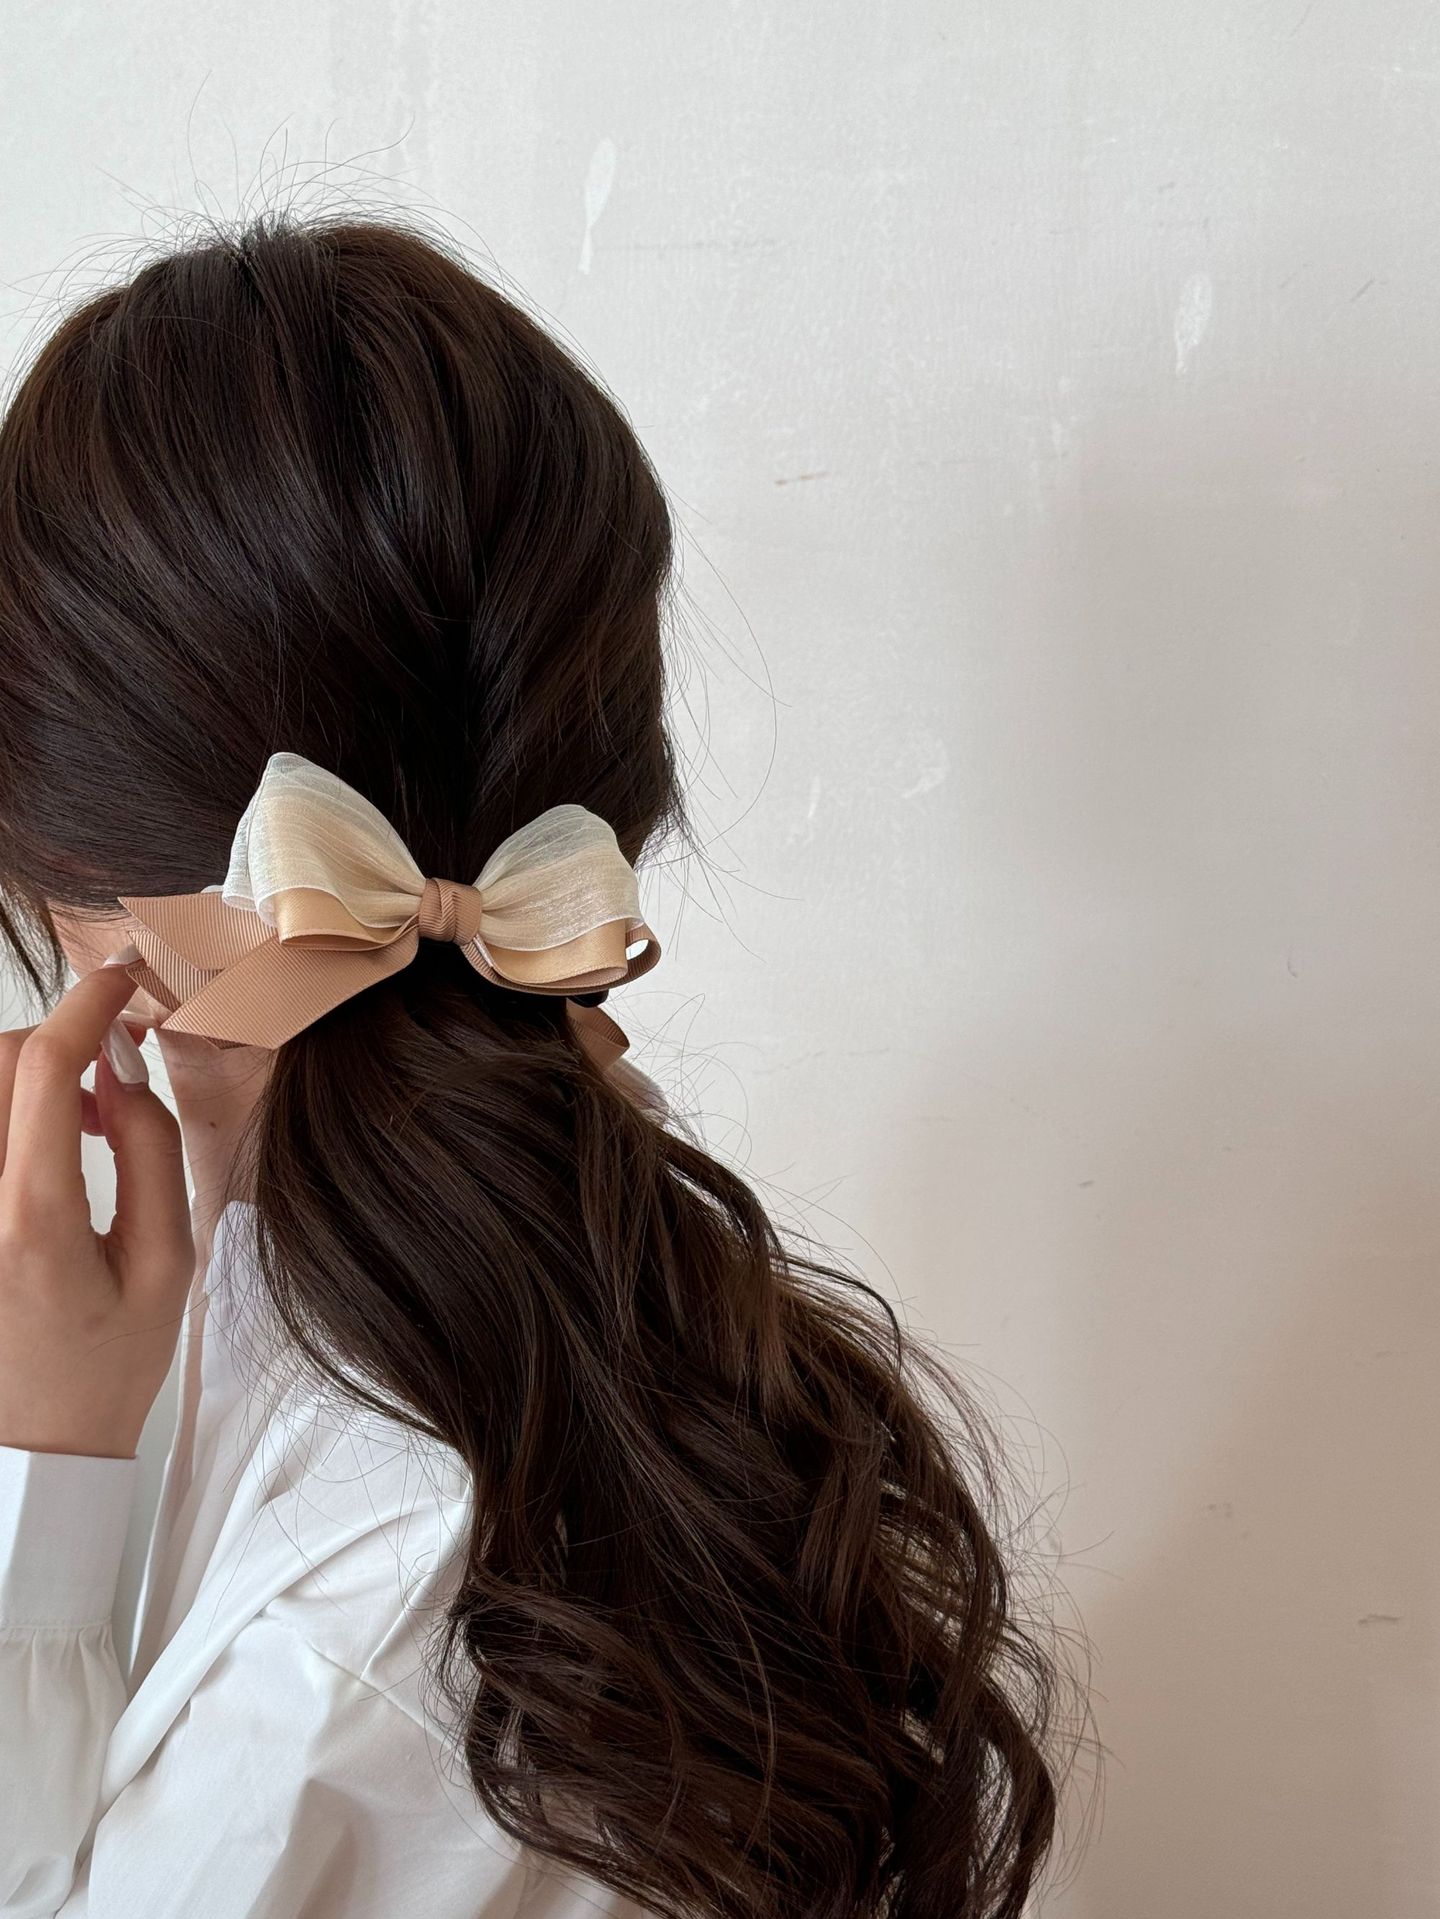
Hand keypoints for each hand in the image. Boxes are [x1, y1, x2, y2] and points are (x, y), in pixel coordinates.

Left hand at [0, 961, 193, 1458]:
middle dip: (56, 1044)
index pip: (44, 1067)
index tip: (123, 977)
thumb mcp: (166, 1266)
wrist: (34, 1451)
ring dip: (25, 1081)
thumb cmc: (107, 1368)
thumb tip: (127, 1071)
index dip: (87, 1003)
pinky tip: (40, 1156)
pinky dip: (6, 1120)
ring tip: (77, 1127)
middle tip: (111, 1082)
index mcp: (32, 1221)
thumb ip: (149, 1154)